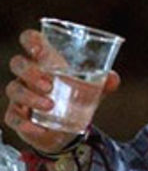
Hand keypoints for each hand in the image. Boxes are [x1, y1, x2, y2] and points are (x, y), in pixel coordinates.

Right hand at [5, 31, 119, 152]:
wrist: (67, 129)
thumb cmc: (76, 97)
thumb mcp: (92, 88)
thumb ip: (104, 81)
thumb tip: (112, 79)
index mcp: (45, 61)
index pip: (30, 40)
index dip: (30, 40)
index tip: (39, 49)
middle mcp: (28, 75)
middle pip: (18, 63)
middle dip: (30, 72)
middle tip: (49, 85)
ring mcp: (20, 95)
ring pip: (14, 89)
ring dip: (30, 97)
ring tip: (50, 105)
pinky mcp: (17, 116)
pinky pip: (12, 117)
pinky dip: (24, 123)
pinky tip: (38, 128)